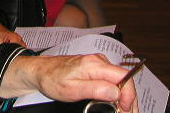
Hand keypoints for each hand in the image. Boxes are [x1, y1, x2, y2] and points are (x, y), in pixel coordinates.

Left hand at [0, 54, 138, 111]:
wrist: (40, 70)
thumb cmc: (52, 78)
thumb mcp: (72, 89)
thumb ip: (95, 90)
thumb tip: (116, 92)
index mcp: (94, 64)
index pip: (123, 76)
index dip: (129, 94)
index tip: (126, 109)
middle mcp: (99, 61)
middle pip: (124, 79)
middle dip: (129, 98)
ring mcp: (98, 63)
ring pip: (120, 80)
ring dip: (124, 96)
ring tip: (122, 111)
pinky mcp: (96, 68)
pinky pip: (112, 79)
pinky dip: (117, 92)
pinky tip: (116, 103)